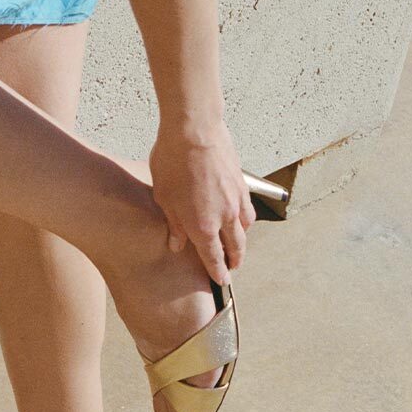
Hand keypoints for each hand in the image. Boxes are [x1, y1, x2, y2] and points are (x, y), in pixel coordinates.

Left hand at [148, 116, 256, 285]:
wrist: (194, 129)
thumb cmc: (173, 160)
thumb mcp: (164, 197)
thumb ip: (174, 224)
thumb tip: (177, 244)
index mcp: (202, 225)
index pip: (214, 257)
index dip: (218, 272)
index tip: (222, 281)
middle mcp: (224, 216)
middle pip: (235, 247)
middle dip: (234, 261)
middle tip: (233, 268)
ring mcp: (236, 199)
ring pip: (245, 229)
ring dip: (242, 241)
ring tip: (237, 246)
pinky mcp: (242, 183)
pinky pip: (248, 209)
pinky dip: (245, 220)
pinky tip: (240, 217)